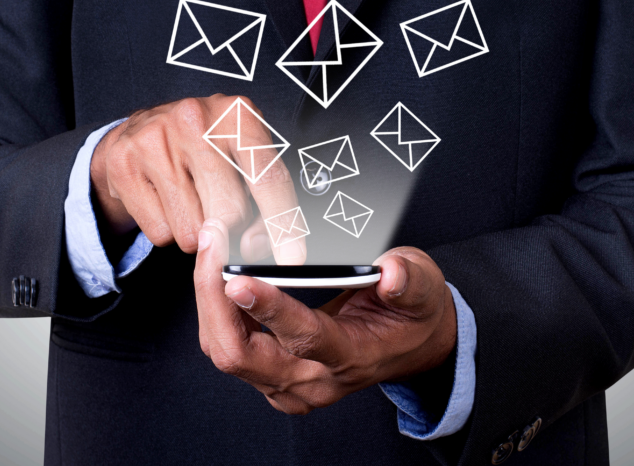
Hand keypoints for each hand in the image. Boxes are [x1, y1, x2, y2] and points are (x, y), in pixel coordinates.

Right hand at [91, 95, 304, 263]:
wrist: (138, 131)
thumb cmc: (202, 147)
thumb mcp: (242, 160)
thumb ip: (262, 203)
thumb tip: (255, 247)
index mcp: (237, 113)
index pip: (268, 178)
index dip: (284, 225)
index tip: (293, 261)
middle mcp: (197, 121)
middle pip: (230, 213)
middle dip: (232, 230)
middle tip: (220, 213)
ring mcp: (156, 141)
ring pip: (194, 232)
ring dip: (198, 234)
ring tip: (189, 201)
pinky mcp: (125, 165)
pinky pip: (161, 233)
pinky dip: (168, 230)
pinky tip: (165, 201)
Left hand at [194, 220, 456, 414]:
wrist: (411, 346)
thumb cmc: (412, 315)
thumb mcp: (425, 288)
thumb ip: (409, 280)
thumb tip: (391, 272)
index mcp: (351, 357)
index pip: (303, 338)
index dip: (268, 308)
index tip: (239, 279)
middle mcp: (313, 380)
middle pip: (241, 354)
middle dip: (214, 301)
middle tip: (212, 248)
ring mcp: (287, 385)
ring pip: (226, 352)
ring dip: (209, 303)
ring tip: (211, 252)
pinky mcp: (271, 378)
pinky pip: (228, 348)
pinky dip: (215, 312)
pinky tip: (217, 276)